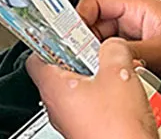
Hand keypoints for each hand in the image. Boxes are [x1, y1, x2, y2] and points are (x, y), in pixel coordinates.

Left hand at [27, 38, 160, 138]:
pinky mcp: (87, 130)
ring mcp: (71, 120)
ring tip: (116, 71)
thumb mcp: (119, 74)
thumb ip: (112, 49)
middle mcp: (57, 106)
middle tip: (98, 50)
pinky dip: (105, 96)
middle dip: (82, 58)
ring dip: (97, 77)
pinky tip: (124, 93)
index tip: (66, 32)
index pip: (36, 56)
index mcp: (53, 88)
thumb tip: (112, 44)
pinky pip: (91, 106)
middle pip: (61, 71)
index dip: (51, 41)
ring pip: (79, 89)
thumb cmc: (116, 129)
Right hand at [72, 0, 160, 104]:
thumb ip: (130, 51)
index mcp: (138, 5)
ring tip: (95, 70)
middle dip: (85, 42)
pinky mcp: (141, 56)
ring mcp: (137, 39)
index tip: (69, 37)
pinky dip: (109, 68)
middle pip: (94, 24)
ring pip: (102, 44)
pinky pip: (115, 59)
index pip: (94, 1)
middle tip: (79, 60)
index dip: (78, 17)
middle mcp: (134, 20)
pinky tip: (110, 77)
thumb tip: (103, 55)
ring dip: (97, 57)